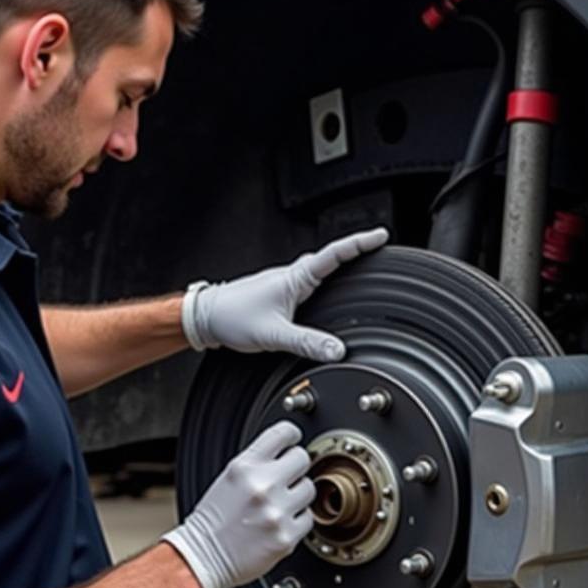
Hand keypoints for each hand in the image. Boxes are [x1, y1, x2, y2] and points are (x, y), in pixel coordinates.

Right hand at [163, 421, 314, 587]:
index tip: (294, 439)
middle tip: (285, 479)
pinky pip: (308, 518)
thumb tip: (286, 453)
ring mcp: (276, 512)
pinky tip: (279, 523)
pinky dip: (297, 521)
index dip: (292, 435)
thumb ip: (257, 464)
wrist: (203, 557)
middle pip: (302, 458)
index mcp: (244, 467)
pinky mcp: (286, 536)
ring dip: (298, 496)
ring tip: (279, 505)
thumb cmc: (213, 520)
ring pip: (309, 489)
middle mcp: (262, 486)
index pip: (282, 434)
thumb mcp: (228, 479)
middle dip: (296, 468)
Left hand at [181, 227, 388, 361]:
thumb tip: (336, 351)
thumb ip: (307, 343)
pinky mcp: (282, 294)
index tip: (380, 236)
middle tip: (381, 246)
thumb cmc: (233, 317)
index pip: (334, 255)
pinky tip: (333, 289)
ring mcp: (287, 283)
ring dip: (343, 264)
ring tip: (366, 264)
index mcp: (295, 277)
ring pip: (322, 270)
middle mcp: (293, 276)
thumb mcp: (274, 334)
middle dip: (358, 250)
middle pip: (333, 258)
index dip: (359, 243)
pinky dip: (328, 280)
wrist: (207, 317)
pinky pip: (313, 282)